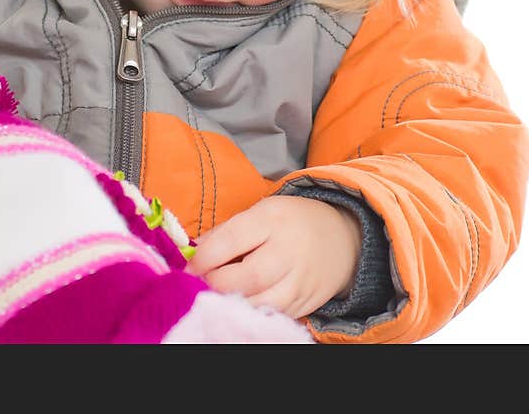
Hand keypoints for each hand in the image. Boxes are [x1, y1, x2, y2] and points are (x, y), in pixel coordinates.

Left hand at [185, 195, 360, 318]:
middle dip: (217, 284)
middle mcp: (288, 251)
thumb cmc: (288, 222)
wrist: (340, 239)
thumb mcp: (259, 213)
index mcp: (272, 220)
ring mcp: (300, 281)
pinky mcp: (306, 304)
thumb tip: (192, 251)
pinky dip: (252, 313)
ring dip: (232, 303)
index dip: (205, 256)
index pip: (233, 238)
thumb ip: (225, 232)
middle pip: (248, 277)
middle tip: (198, 284)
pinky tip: (239, 306)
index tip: (187, 266)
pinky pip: (273, 315)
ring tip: (214, 297)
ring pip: (261, 303)